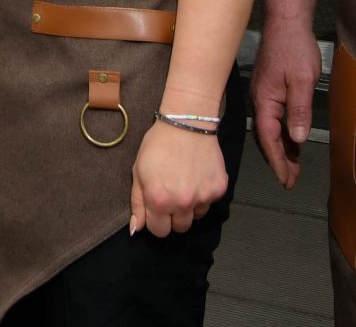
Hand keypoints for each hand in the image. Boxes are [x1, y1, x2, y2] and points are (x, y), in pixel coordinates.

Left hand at [130, 120, 229, 236]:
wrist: (186, 123)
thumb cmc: (158, 145)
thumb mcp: (138, 171)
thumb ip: (138, 203)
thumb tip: (136, 228)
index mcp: (159, 200)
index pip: (159, 231)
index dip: (156, 221)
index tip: (157, 209)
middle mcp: (182, 203)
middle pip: (180, 228)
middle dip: (174, 217)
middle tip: (172, 195)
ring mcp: (203, 197)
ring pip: (196, 217)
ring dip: (190, 207)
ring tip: (185, 183)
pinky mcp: (219, 189)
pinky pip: (210, 203)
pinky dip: (204, 194)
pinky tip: (197, 176)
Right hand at [250, 17, 320, 187]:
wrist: (287, 21)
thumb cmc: (295, 48)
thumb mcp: (302, 80)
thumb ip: (299, 111)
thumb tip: (298, 139)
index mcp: (264, 100)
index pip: (268, 138)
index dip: (278, 161)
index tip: (286, 181)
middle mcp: (259, 100)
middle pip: (266, 137)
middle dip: (279, 160)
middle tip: (291, 181)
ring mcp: (263, 93)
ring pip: (270, 128)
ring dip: (282, 148)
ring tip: (294, 167)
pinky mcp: (270, 88)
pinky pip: (273, 117)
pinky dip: (282, 133)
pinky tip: (292, 140)